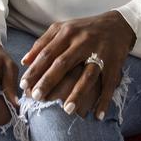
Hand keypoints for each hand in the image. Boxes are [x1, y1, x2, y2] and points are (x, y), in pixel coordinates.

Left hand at [20, 11, 135, 119]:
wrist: (117, 25)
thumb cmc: (84, 29)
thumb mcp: (63, 29)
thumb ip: (43, 43)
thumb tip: (24, 61)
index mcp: (68, 33)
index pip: (47, 52)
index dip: (35, 69)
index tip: (23, 85)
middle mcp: (83, 41)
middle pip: (63, 63)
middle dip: (49, 81)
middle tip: (36, 97)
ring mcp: (100, 52)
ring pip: (87, 75)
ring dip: (78, 93)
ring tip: (66, 110)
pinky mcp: (114, 63)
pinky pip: (109, 84)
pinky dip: (104, 100)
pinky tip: (97, 115)